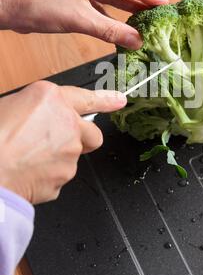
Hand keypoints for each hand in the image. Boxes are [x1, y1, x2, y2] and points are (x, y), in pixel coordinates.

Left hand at [0, 0, 167, 48]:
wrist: (10, 11)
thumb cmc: (36, 6)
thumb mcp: (79, 20)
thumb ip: (110, 30)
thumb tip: (136, 40)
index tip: (164, 3)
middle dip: (139, 2)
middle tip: (161, 13)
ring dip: (126, 10)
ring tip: (147, 20)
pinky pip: (99, 6)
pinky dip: (111, 16)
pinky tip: (123, 25)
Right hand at [0, 81, 126, 203]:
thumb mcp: (8, 106)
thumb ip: (35, 110)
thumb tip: (37, 118)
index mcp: (50, 98)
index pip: (86, 97)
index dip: (106, 100)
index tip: (119, 101)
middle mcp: (67, 122)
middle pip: (91, 134)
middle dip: (81, 139)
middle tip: (57, 143)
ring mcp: (70, 151)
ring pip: (73, 157)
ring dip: (58, 159)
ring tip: (27, 159)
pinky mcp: (65, 176)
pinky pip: (60, 176)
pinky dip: (48, 177)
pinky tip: (27, 174)